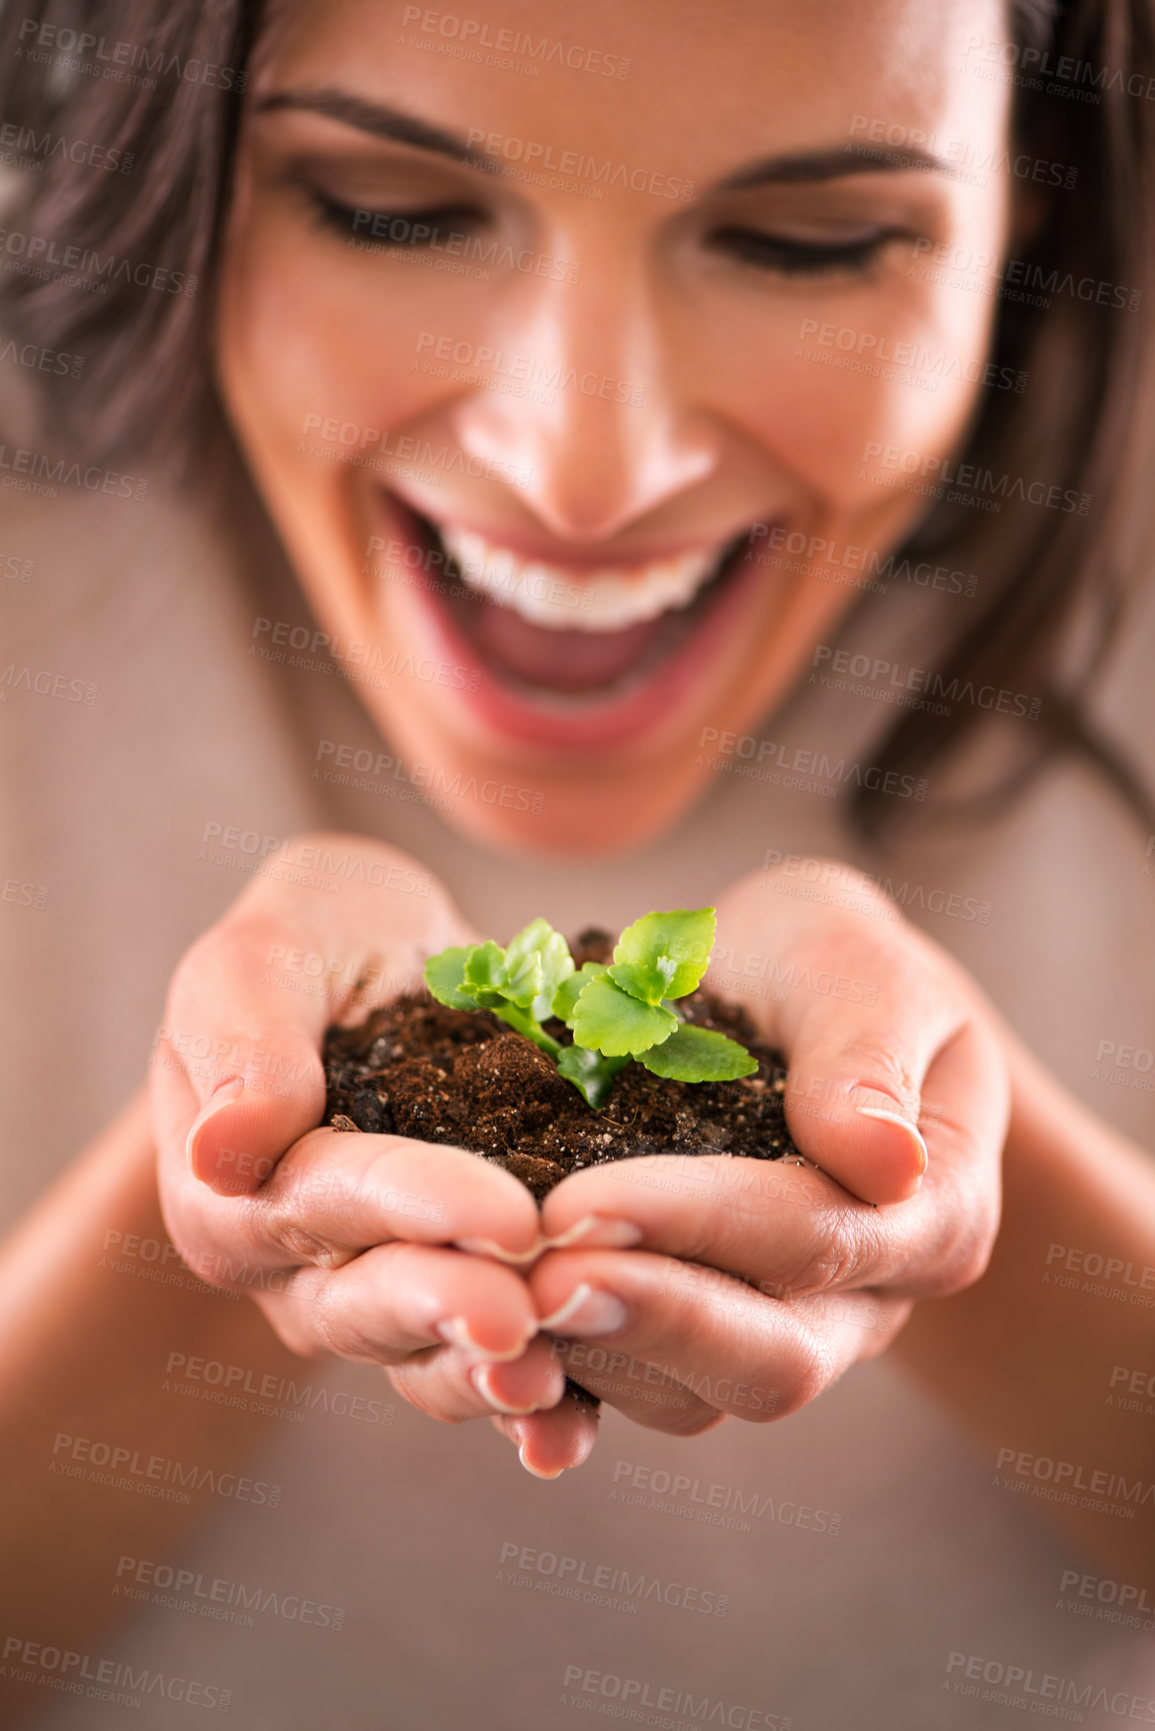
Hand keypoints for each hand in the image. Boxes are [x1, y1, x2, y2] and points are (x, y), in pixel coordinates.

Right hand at [149, 833, 598, 1471]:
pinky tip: (579, 1429)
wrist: (396, 968)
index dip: (413, 1205)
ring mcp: (384, 1302)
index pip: (327, 1199)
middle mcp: (302, 1268)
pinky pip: (490, 1372)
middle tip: (524, 1318)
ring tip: (557, 1380)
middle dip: (451, 1309)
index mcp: (236, 1187)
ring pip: (428, 1359)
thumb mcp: (270, 952)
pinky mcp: (460, 1311)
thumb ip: (243, 1034)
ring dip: (489, 1378)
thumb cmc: (323, 944)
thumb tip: (222, 1149)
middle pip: (372, 1301)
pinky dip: (535, 1410)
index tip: (501, 1211)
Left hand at [496, 861, 1008, 1458]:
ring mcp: (776, 1334)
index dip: (701, 1226)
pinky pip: (629, 1394)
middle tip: (532, 1286)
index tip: (583, 1201)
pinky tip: (481, 1364)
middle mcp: (865, 1302)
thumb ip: (870, 1047)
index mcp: (931, 1211)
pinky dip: (559, 1388)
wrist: (778, 996)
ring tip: (492, 1310)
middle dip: (645, 1318)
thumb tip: (884, 1159)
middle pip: (769, 1359)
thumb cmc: (825, 964)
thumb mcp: (855, 960)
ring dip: (591, 1359)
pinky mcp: (690, 1344)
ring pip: (691, 1399)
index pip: (818, 1237)